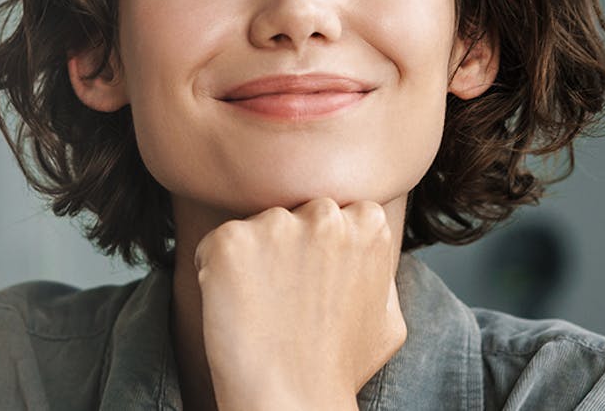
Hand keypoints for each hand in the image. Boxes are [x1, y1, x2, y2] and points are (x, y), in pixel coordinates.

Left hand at [193, 198, 406, 409]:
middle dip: (285, 247)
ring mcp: (276, 225)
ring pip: (254, 229)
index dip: (317, 250)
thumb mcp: (388, 319)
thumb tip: (367, 249)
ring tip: (261, 309)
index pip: (333, 213)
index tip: (312, 284)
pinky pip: (215, 246)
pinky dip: (216, 273)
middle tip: (284, 298)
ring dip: (251, 260)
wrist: (292, 399)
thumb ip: (380, 272)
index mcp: (368, 223)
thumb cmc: (338, 368)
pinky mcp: (230, 242)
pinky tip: (235, 308)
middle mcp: (325, 215)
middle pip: (292, 214)